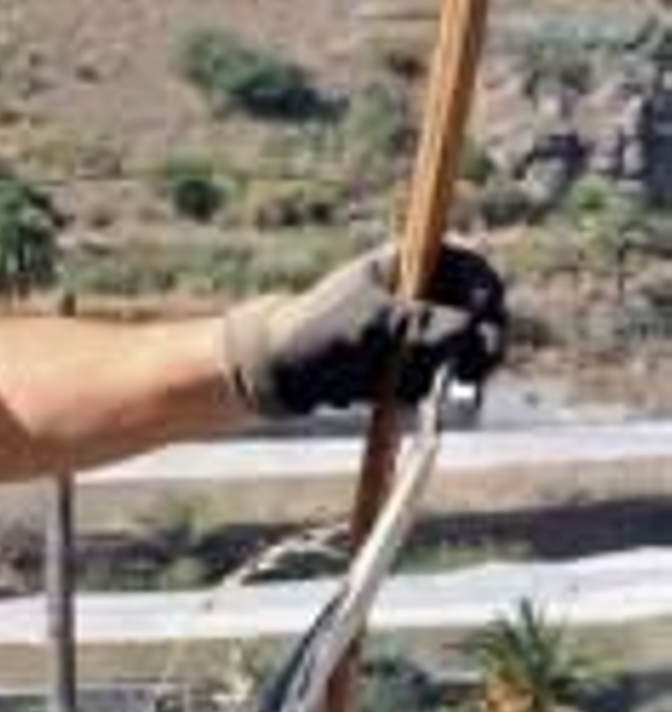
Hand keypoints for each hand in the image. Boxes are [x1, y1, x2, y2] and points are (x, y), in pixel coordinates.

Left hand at [224, 241, 507, 418]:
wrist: (275, 375)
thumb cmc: (316, 338)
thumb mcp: (373, 329)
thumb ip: (424, 327)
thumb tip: (475, 327)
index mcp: (413, 259)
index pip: (476, 272)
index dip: (489, 303)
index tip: (486, 334)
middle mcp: (420, 289)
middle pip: (477, 315)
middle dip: (475, 347)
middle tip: (470, 379)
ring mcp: (414, 326)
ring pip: (457, 352)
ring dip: (441, 375)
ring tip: (402, 389)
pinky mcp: (404, 362)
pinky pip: (431, 379)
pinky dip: (419, 392)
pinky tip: (391, 399)